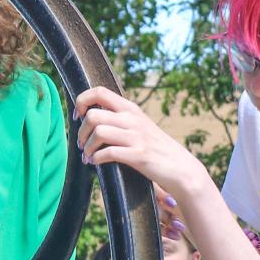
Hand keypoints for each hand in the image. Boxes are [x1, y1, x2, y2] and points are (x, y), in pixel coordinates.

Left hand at [75, 87, 206, 206]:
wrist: (180, 168)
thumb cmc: (155, 148)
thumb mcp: (139, 126)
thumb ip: (120, 119)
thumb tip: (92, 117)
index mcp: (130, 109)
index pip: (98, 92)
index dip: (82, 101)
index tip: (78, 117)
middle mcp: (132, 119)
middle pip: (93, 115)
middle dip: (81, 132)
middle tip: (82, 144)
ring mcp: (136, 137)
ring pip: (98, 132)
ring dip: (87, 146)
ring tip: (88, 156)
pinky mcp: (139, 155)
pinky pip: (108, 153)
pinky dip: (96, 159)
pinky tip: (96, 163)